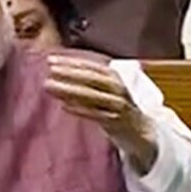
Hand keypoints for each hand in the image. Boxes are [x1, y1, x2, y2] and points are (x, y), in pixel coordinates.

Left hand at [44, 54, 157, 174]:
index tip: (51, 59)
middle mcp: (117, 88)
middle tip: (50, 69)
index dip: (70, 61)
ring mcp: (118, 105)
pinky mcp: (116, 122)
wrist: (141, 132)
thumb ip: (85, 83)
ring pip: (92, 95)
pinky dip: (80, 109)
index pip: (90, 66)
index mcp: (114, 77)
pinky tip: (64, 106)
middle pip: (91, 77)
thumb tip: (58, 76)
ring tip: (50, 86)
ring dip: (70, 89)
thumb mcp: (104, 91)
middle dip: (69, 72)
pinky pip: (96, 114)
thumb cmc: (117, 108)